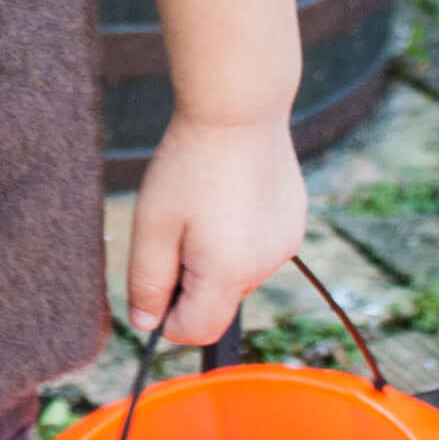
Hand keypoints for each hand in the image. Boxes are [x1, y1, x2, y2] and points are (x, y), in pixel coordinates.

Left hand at [126, 111, 306, 348]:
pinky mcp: (293, 222)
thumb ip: (148, 282)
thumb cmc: (189, 164)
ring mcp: (286, 245)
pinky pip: (257, 248)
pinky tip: (227, 195)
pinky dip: (237, 235)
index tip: (155, 273)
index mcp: (229, 275)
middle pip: (216, 302)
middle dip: (190, 278)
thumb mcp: (153, 226)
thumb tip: (145, 325)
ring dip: (214, 256)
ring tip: (203, 204)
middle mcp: (266, 268)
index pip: (196, 331)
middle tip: (176, 225)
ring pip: (237, 274)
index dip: (167, 314)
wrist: (239, 108)